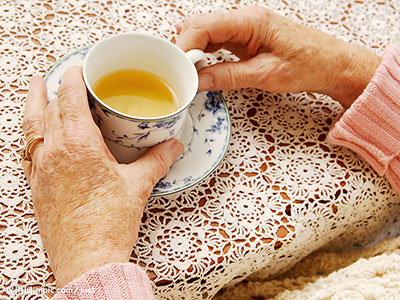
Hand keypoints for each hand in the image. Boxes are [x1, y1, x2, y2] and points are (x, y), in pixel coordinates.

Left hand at [22, 66, 183, 287]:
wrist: (87, 260)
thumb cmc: (110, 223)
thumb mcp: (138, 186)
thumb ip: (157, 160)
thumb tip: (173, 145)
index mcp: (79, 145)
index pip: (70, 97)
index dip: (74, 77)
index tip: (81, 69)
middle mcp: (54, 152)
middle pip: (50, 108)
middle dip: (59, 88)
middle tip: (69, 80)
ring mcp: (41, 169)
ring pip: (31, 126)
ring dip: (35, 103)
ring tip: (36, 88)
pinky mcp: (37, 186)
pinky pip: (28, 150)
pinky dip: (32, 133)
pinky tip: (39, 133)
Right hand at [177, 6, 380, 107]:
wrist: (332, 64)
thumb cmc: (310, 64)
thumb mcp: (266, 75)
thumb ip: (229, 76)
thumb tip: (199, 80)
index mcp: (250, 21)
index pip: (203, 26)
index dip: (185, 47)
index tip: (179, 69)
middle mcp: (244, 19)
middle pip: (199, 26)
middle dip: (185, 49)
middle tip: (181, 74)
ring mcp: (244, 28)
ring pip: (205, 33)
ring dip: (194, 52)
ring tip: (189, 74)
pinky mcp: (246, 38)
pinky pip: (217, 41)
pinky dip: (205, 54)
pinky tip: (202, 68)